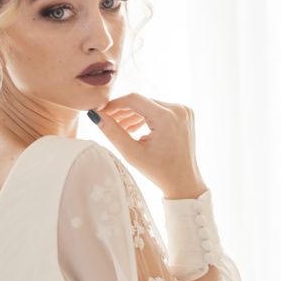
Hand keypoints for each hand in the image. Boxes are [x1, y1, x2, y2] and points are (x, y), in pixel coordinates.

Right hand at [91, 94, 207, 197]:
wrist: (183, 181)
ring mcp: (184, 110)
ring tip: (121, 128)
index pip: (134, 99)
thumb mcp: (132, 153)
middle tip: (108, 121)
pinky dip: (146, 116)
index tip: (102, 112)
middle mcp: (178, 109)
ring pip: (150, 104)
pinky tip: (134, 128)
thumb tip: (95, 115)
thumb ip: (113, 132)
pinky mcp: (185, 113)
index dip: (115, 104)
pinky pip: (160, 109)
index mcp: (166, 117)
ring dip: (134, 114)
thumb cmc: (159, 171)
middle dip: (124, 111)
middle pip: (142, 101)